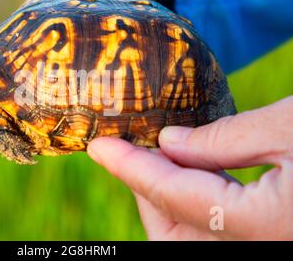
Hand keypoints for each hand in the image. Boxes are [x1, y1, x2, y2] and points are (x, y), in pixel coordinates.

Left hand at [87, 96, 292, 239]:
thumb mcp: (287, 126)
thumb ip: (224, 139)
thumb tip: (168, 142)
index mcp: (263, 225)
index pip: (171, 196)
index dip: (130, 168)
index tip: (99, 147)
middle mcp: (262, 247)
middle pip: (174, 234)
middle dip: (146, 192)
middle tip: (130, 151)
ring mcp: (270, 244)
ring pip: (195, 235)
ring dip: (170, 196)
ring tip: (159, 154)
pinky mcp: (275, 234)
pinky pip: (222, 230)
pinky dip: (198, 201)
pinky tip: (196, 169)